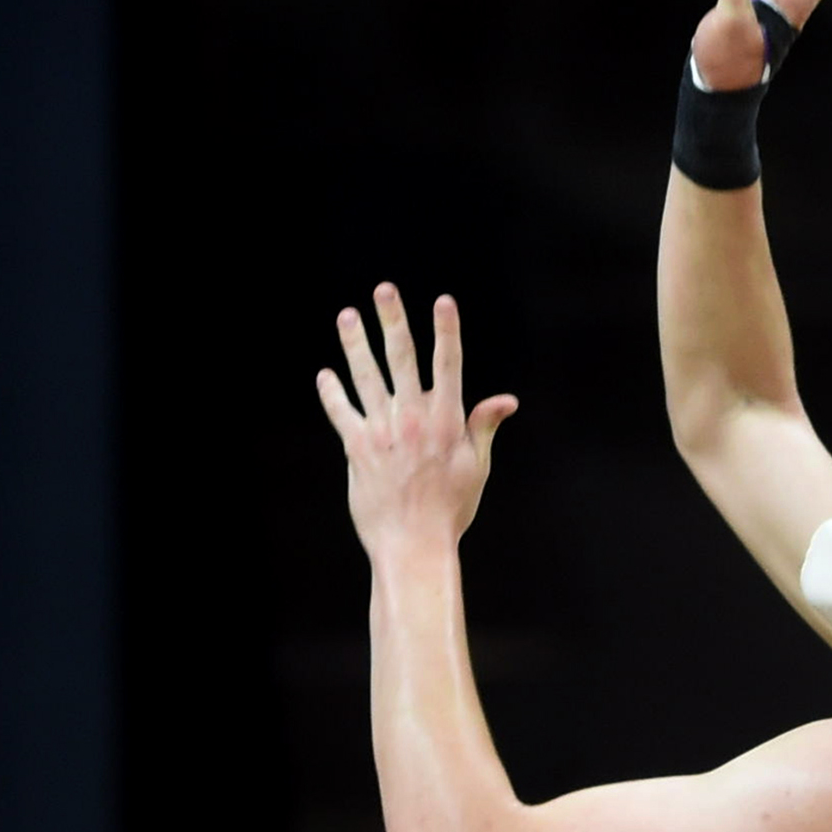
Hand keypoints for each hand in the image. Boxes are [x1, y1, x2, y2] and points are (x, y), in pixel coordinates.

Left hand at [316, 285, 519, 556]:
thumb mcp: (477, 465)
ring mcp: (382, 431)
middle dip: (393, 320)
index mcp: (447, 419)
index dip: (447, 330)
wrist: (413, 542)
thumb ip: (484, 425)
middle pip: (401, 358)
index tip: (443, 300)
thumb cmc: (452, 507)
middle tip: (384, 290)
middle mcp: (413, 417)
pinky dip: (333, 393)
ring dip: (355, 344)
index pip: (447, 363)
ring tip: (347, 316)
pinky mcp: (357, 449)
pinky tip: (326, 374)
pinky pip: (342, 412)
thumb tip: (506, 399)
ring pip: (366, 376)